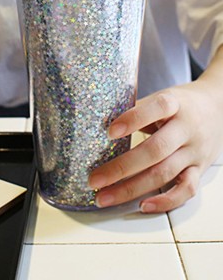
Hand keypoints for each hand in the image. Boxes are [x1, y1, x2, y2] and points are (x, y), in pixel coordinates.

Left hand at [88, 50, 222, 212]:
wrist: (218, 108)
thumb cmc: (179, 103)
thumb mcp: (161, 97)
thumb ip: (136, 109)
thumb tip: (97, 120)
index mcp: (175, 104)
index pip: (157, 108)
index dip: (133, 119)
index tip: (109, 131)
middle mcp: (187, 129)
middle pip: (155, 150)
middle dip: (122, 167)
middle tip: (93, 179)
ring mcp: (194, 152)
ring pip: (164, 173)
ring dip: (132, 188)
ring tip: (105, 197)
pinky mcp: (200, 170)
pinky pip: (186, 190)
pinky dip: (165, 201)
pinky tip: (142, 206)